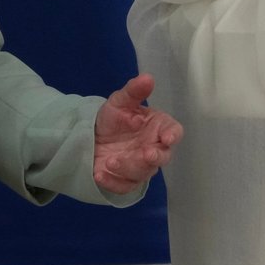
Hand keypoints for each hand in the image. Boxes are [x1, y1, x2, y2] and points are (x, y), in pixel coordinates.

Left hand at [92, 73, 182, 194]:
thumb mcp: (120, 101)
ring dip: (128, 168)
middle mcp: (154, 148)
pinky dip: (113, 182)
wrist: (91, 137)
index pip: (173, 131)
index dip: (173, 135)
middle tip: (145, 154)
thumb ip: (134, 91)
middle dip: (155, 157)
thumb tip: (148, 77)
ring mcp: (141, 167)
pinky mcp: (126, 181)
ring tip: (109, 161)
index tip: (167, 138)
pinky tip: (99, 174)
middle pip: (163, 157)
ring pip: (143, 173)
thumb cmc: (113, 118)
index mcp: (158, 127)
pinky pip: (124, 186)